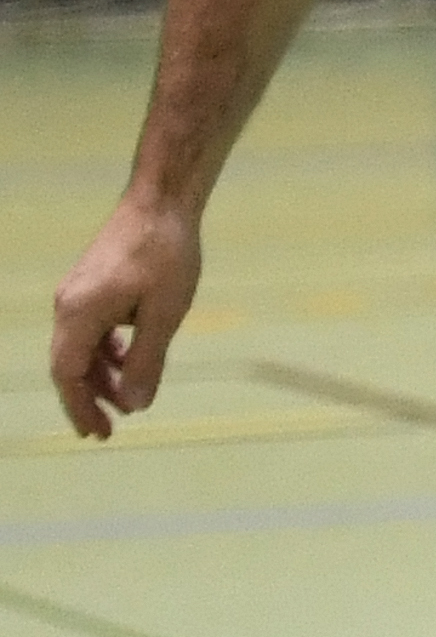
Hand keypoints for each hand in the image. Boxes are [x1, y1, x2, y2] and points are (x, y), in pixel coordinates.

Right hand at [48, 189, 202, 440]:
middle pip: (68, 364)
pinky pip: (90, 329)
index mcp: (80, 314)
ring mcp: (77, 293)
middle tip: (108, 430)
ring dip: (100, 376)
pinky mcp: (91, 285)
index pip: (68, 373)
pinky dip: (106, 351)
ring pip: (80, 348)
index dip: (80, 407)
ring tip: (125, 401)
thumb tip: (134, 406)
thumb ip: (146, 361)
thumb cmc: (166, 255)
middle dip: (87, 399)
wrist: (161, 202)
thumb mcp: (164, 314)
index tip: (97, 434)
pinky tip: (128, 361)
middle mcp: (69, 305)